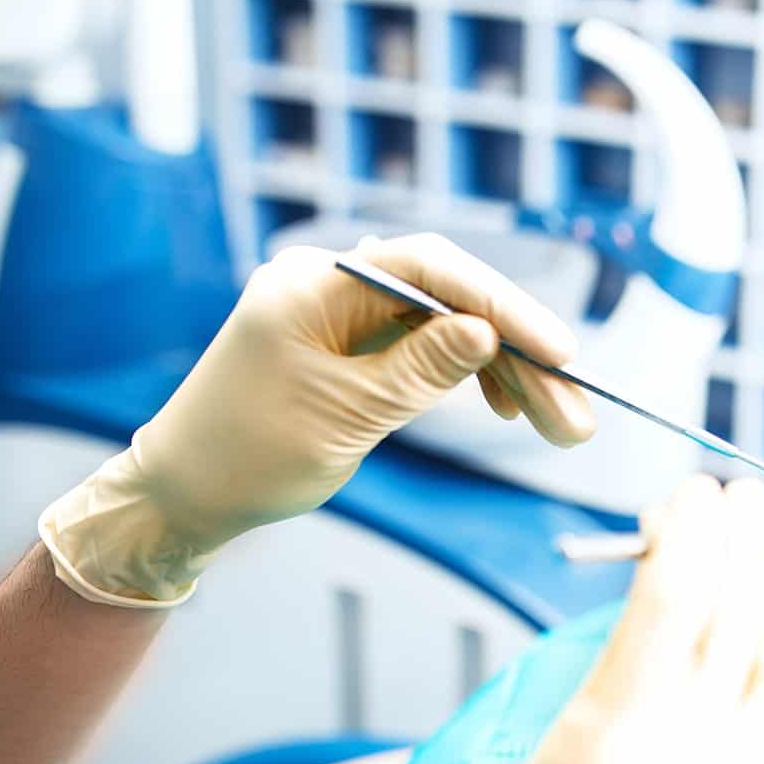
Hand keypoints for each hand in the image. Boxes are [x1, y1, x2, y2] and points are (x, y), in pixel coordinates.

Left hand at [38, 234, 594, 605]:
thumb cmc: (249, 455)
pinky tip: (512, 407)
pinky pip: (428, 350)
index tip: (558, 349)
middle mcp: (332, 286)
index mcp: (313, 286)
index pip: (427, 269)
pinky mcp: (356, 346)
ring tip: (562, 424)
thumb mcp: (344, 416)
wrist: (187, 494)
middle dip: (520, 354)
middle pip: (449, 302)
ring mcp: (346, 315)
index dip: (500, 303)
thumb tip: (487, 331)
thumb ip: (419, 369)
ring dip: (508, 374)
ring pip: (449, 330)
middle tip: (576, 409)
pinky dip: (471, 378)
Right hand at [344, 477, 763, 763]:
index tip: (692, 495)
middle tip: (736, 498)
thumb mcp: (551, 747)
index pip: (669, 601)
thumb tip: (690, 572)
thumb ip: (626, 665)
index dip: (688, 533)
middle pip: (729, 626)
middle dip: (734, 548)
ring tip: (756, 563)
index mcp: (600, 742)